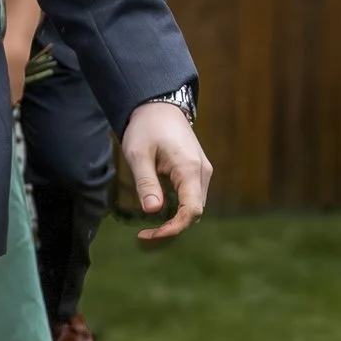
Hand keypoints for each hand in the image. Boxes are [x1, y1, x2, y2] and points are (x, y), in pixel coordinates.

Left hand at [119, 99, 209, 243]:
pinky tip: (159, 210)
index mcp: (189, 169)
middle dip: (172, 228)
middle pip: (194, 212)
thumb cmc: (146, 127)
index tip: (150, 235)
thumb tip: (153, 211)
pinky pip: (192, 196)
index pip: (191, 210)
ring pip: (194, 205)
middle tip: (144, 234)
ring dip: (175, 219)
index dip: (173, 228)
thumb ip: (146, 182)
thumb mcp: (138, 154)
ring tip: (149, 226)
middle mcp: (202, 172)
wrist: (158, 105)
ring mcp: (202, 171)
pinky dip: (178, 208)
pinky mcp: (197, 170)